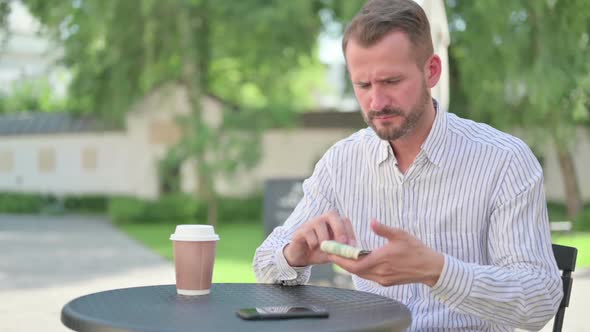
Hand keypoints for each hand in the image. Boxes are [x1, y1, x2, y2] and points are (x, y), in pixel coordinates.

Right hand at [283, 211, 355, 266]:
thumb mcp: (333, 253)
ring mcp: (310, 223)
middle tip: (342, 243)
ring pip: (319, 223)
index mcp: (333, 223)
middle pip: (332, 214)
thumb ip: (342, 252)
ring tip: (323, 249)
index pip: (344, 220)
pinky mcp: (301, 230)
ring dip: (324, 238)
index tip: (352, 245)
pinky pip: (308, 232)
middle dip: (339, 228)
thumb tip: (353, 253)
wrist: (302, 257)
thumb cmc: (320, 252)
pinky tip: (312, 248)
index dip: (350, 232)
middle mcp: (322, 219)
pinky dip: (313, 242)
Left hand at [328, 219, 443, 286]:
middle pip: (354, 270)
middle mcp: (380, 272)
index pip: (354, 263)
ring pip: (361, 274)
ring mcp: (383, 279)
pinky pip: (368, 276)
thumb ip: (384, 229)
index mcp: (381, 260)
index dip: (340, 259)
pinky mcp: (386, 282)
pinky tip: (358, 260)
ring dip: (351, 266)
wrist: (430, 268)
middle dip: (342, 262)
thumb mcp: (400, 235)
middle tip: (332, 252)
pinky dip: (360, 269)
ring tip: (342, 255)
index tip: (331, 252)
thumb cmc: (416, 249)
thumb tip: (372, 221)